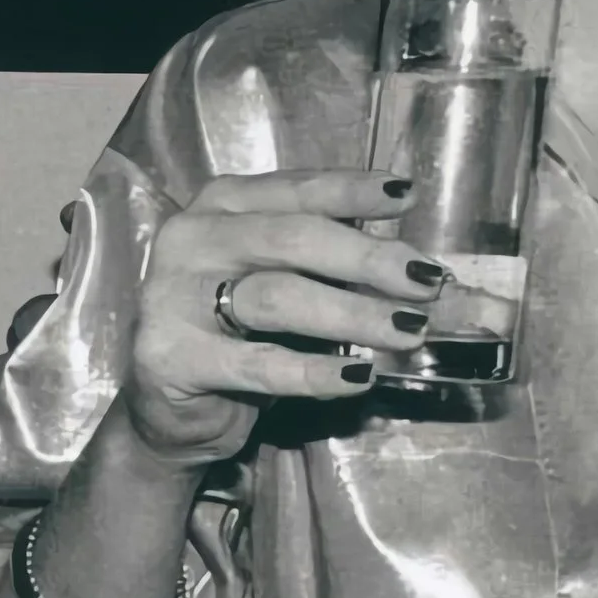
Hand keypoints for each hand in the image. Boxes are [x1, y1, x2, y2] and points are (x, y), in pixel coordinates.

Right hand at [121, 171, 446, 470]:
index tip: (407, 196)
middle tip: (427, 282)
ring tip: (411, 331)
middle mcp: (193, 238)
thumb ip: (340, 265)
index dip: (354, 191)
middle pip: (294, 238)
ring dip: (355, 315)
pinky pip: (258, 363)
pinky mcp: (170, 357)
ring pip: (279, 297)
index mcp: (224, 204)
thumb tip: (426, 270)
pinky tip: (359, 376)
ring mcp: (172, 296)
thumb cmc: (243, 331)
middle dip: (369, 260)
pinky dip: (316, 372)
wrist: (170, 408)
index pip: (298, 189)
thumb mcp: (289, 281)